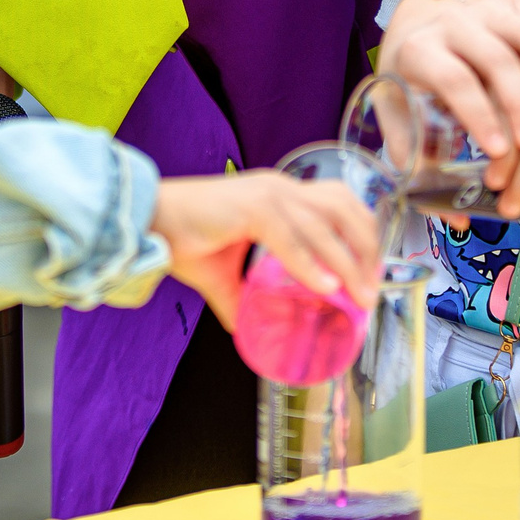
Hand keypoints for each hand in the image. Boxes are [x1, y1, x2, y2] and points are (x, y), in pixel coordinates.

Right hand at [150, 172, 379, 331]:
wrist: (147, 223)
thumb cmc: (180, 240)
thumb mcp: (222, 277)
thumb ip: (242, 299)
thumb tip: (251, 332)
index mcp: (278, 194)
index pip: (336, 203)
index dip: (360, 234)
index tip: (371, 272)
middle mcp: (279, 188)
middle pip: (344, 205)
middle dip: (366, 245)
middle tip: (372, 287)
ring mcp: (267, 194)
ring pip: (324, 223)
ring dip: (348, 260)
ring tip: (360, 293)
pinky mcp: (251, 208)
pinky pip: (291, 239)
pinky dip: (311, 264)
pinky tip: (327, 288)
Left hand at [381, 0, 519, 221]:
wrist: (431, 23)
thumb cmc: (418, 82)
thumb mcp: (402, 114)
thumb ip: (420, 162)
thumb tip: (456, 219)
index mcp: (421, 49)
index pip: (455, 81)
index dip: (479, 118)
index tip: (498, 153)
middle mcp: (457, 23)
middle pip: (498, 61)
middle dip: (519, 108)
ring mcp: (491, 12)